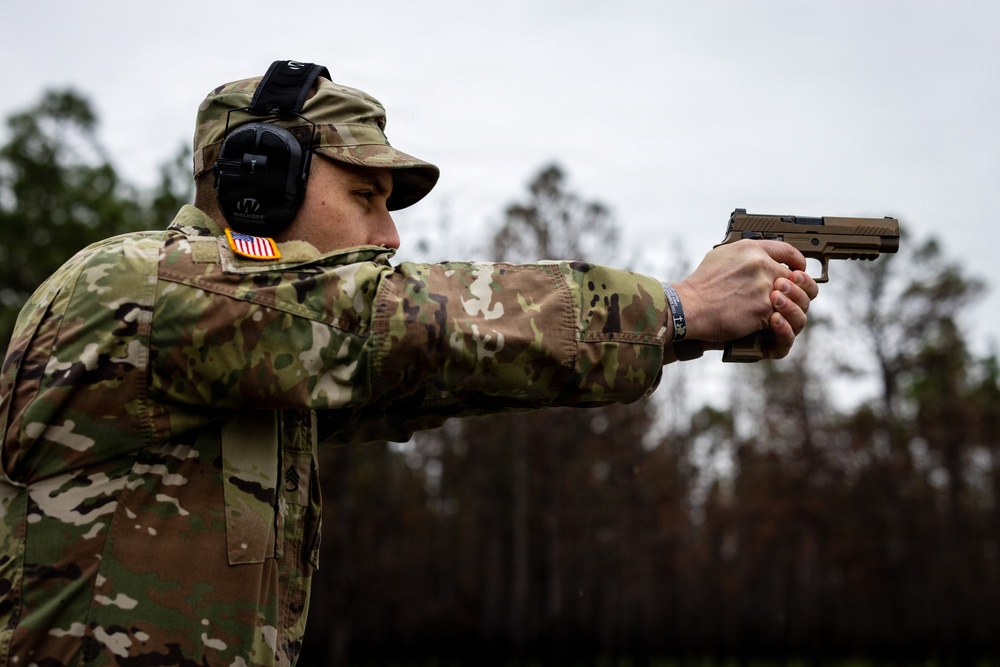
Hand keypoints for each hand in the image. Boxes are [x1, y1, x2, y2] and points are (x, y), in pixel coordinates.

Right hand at [666, 240, 818, 359]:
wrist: (690, 307)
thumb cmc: (701, 284)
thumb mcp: (721, 255)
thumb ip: (746, 255)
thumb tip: (759, 258)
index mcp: (752, 249)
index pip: (789, 250)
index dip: (798, 262)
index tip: (798, 270)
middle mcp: (762, 265)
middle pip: (796, 277)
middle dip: (795, 289)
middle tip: (789, 296)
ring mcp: (765, 288)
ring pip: (795, 299)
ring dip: (790, 307)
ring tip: (781, 311)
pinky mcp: (764, 310)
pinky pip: (782, 317)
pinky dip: (777, 322)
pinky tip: (768, 323)